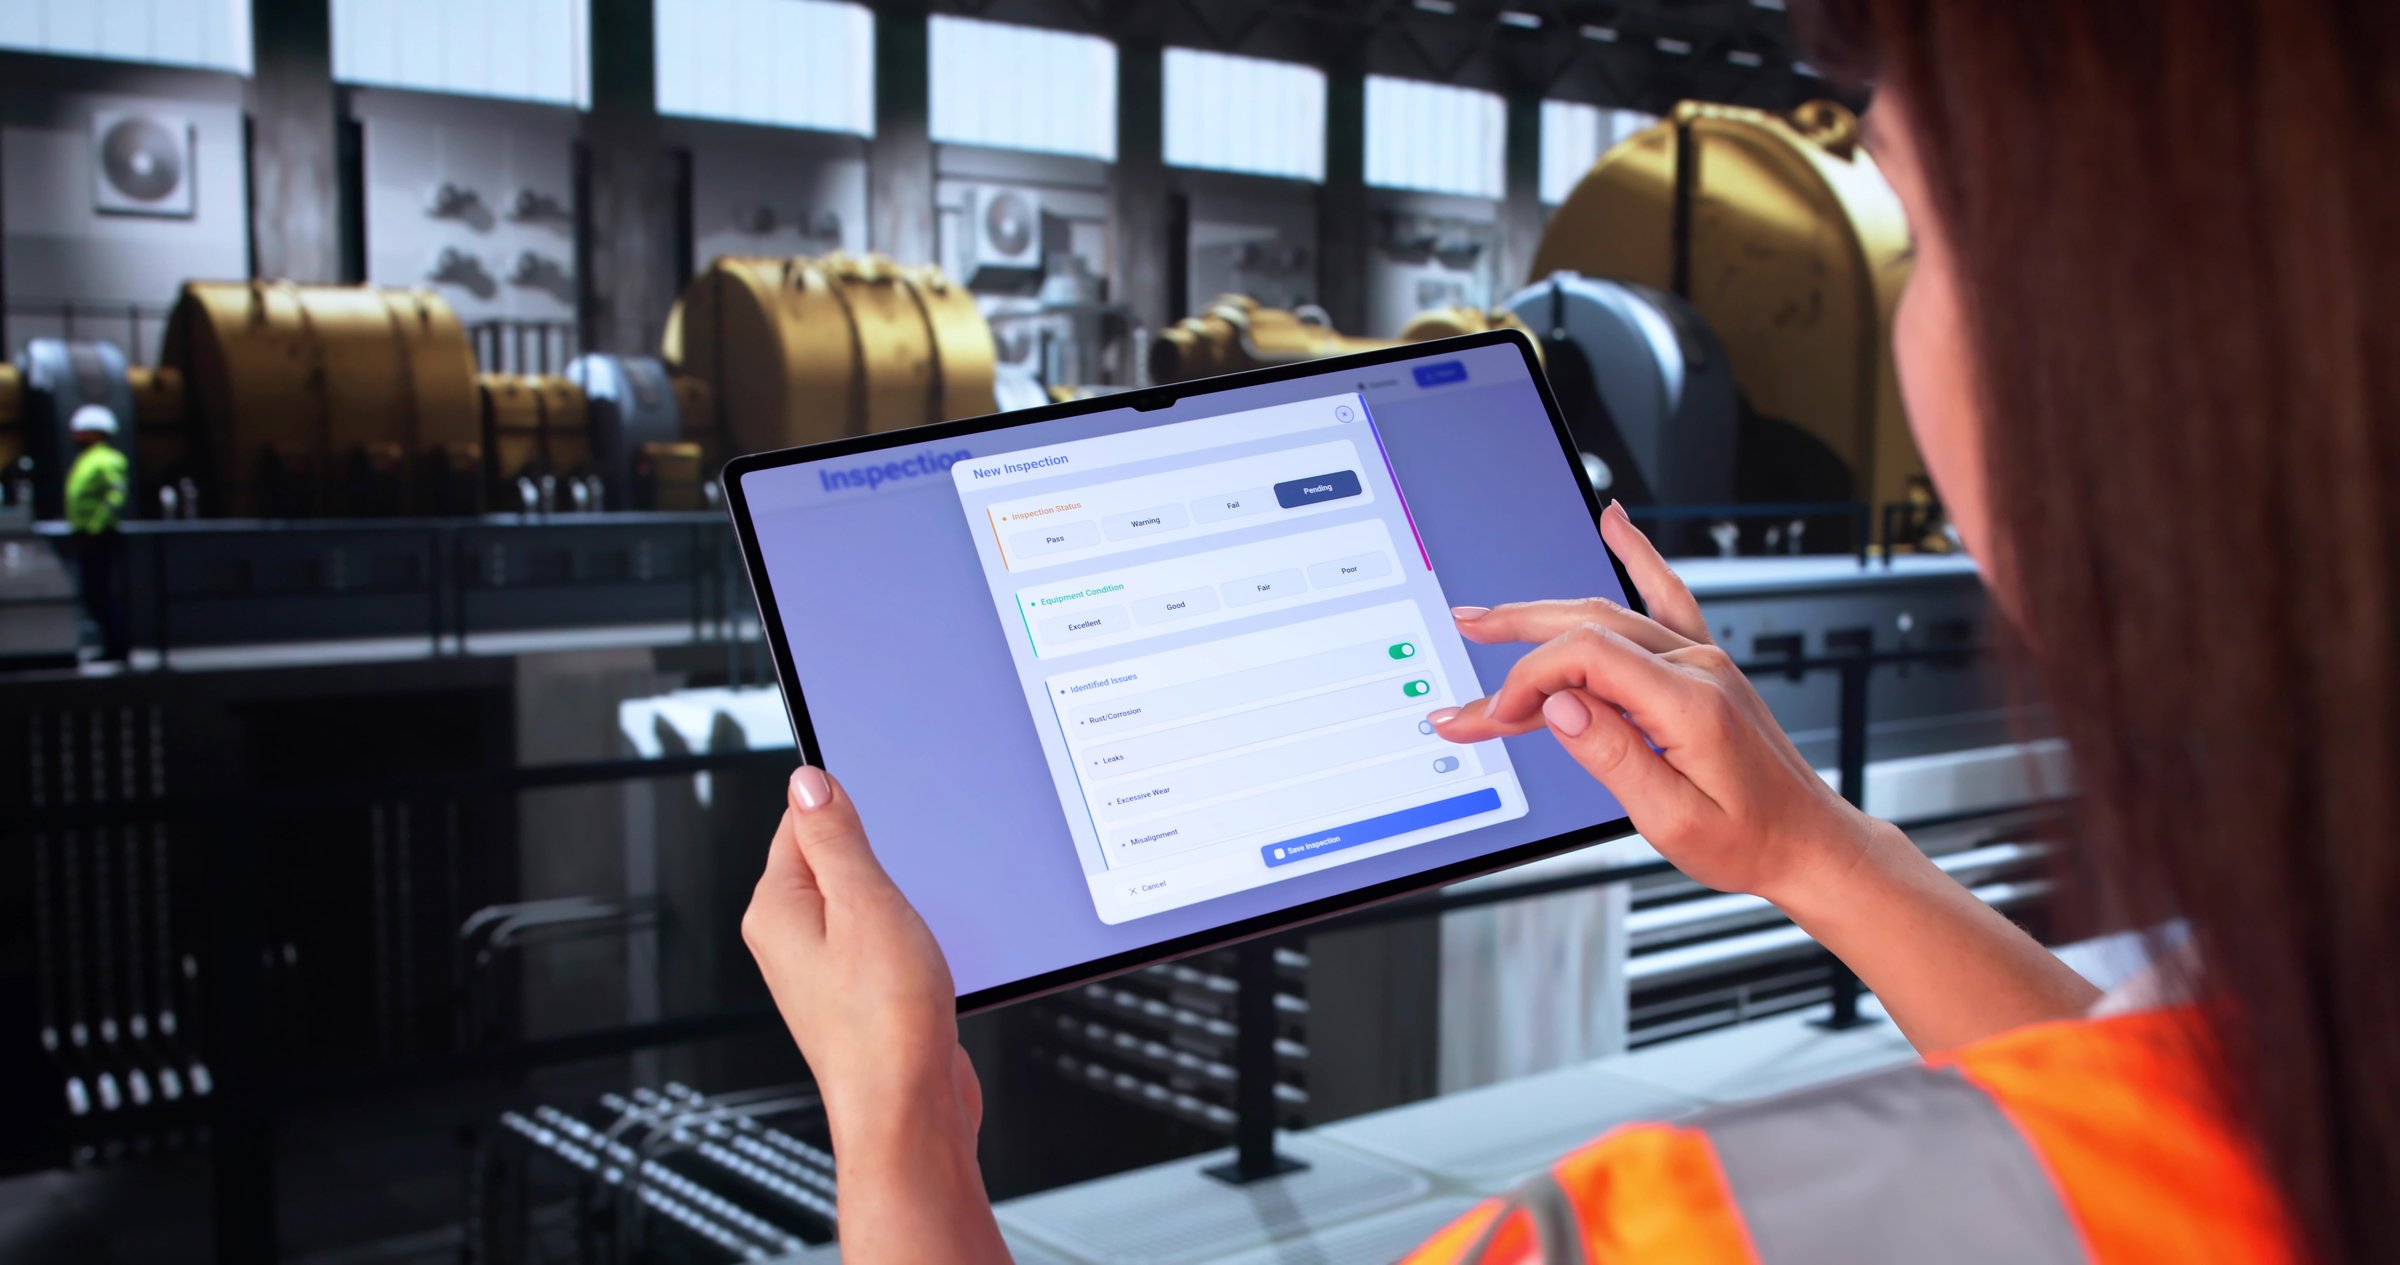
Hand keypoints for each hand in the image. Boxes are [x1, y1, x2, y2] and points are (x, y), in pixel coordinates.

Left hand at [742, 766, 980, 1166]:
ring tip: (919, 924)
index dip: (845, 807)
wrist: (909, 1111)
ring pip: (860, 904)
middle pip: (830, 862)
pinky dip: (907, 937)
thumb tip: (808, 783)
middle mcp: (789, 941)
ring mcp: (822, 972)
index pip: (799, 823)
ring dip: (897, 902)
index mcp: (776, 910)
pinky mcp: (857, 997)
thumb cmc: (884, 1024)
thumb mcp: (864, 905)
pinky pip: (878, 942)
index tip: (884, 806)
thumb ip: (835, 838)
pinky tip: (928, 954)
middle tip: (908, 876)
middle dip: (877, 858)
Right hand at [1431, 501, 1879, 907]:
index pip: (1586, 659)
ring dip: (1546, 612)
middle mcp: (1698, 668)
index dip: (1529, 681)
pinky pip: (1667, 596)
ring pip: (1612, 614)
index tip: (1498, 716)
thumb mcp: (1674, 820)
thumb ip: (1614, 757)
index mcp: (1689, 702)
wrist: (1808, 842)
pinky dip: (1638, 556)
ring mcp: (1704, 660)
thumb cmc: (1749, 840)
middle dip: (1517, 632)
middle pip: (1589, 625)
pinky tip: (1616, 523)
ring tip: (1492, 613)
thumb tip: (1560, 706)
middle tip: (1465, 629)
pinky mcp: (1706, 666)